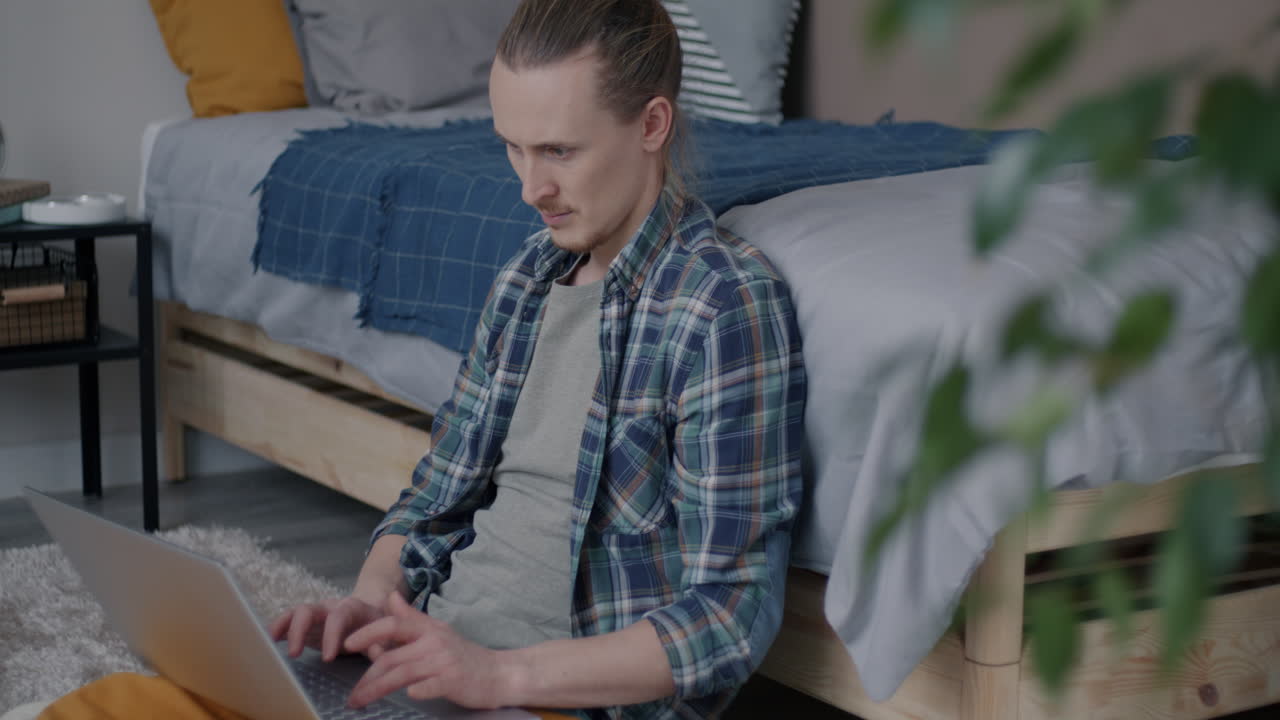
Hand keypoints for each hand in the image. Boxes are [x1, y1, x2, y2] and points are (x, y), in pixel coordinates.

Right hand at [268, 595, 387, 660]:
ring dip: (283, 626)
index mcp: (352, 608)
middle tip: (294, 654)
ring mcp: (317, 613)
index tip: (328, 658)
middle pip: (310, 609)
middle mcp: (331, 606)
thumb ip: (382, 644)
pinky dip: (277, 628)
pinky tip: (267, 639)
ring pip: (295, 612)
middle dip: (299, 630)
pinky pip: (288, 621)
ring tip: (271, 642)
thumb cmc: (378, 625)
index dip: (332, 635)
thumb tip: (378, 656)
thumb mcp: (386, 633)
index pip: (338, 617)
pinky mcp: (307, 622)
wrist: (372, 611)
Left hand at [343, 592, 515, 709]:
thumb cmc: (464, 656)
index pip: (392, 625)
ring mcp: (444, 661)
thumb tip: (389, 597)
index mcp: (428, 629)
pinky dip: (417, 690)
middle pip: (391, 657)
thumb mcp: (437, 632)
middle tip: (353, 696)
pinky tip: (408, 696)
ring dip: (377, 689)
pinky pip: (429, 685)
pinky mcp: (454, 680)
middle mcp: (434, 641)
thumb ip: (411, 618)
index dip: (368, 632)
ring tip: (360, 703)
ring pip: (402, 674)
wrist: (499, 674)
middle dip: (366, 678)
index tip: (346, 645)